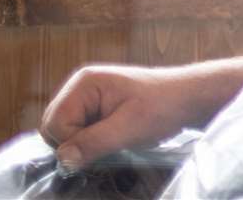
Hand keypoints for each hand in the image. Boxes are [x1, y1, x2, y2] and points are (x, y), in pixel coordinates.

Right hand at [40, 62, 239, 169]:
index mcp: (84, 83)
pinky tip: (113, 138)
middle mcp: (80, 87)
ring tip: (114, 139)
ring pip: (65, 133)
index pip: (55, 124)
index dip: (74, 141)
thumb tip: (63, 160)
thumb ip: (93, 142)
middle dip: (77, 143)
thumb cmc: (164, 107)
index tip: (103, 143)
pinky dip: (91, 141)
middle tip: (109, 142)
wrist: (189, 99)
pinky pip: (78, 132)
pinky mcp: (95, 109)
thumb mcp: (129, 127)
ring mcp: (87, 97)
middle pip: (54, 128)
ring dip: (85, 144)